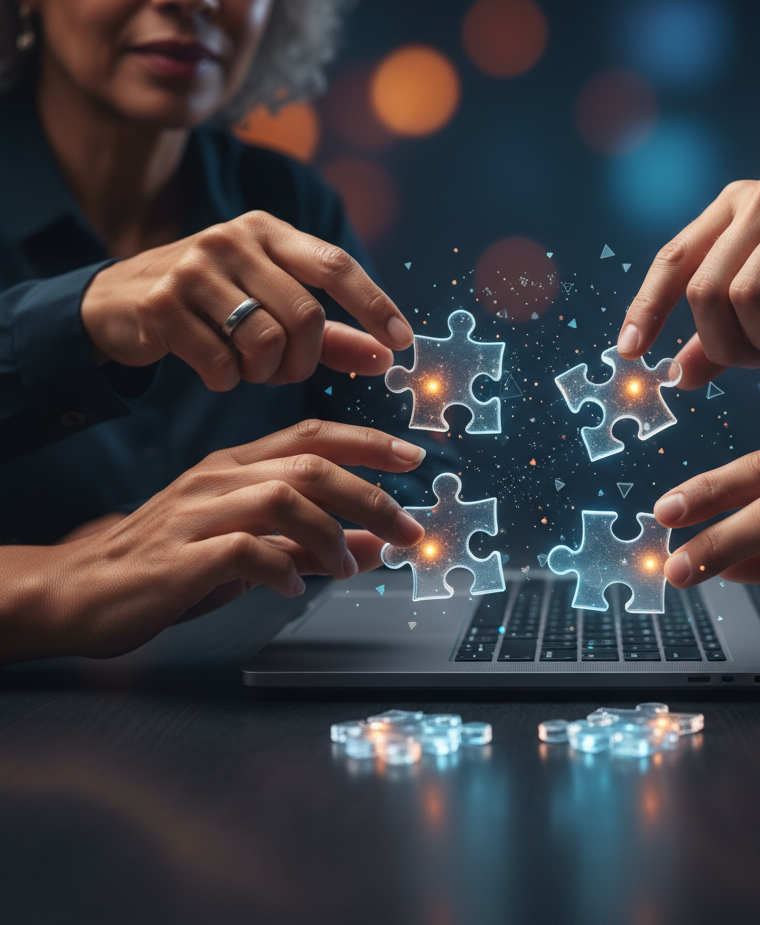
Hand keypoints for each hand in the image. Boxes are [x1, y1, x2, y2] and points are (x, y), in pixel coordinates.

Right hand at [0, 420, 426, 662]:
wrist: (80, 591)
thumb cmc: (169, 564)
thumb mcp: (249, 548)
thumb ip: (309, 543)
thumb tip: (373, 543)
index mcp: (235, 466)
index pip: (312, 435)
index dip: (367, 442)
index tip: (412, 455)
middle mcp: (219, 478)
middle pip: (310, 466)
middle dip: (370, 496)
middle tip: (407, 529)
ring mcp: (197, 513)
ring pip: (284, 498)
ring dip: (331, 534)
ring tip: (348, 566)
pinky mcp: (181, 555)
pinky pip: (245, 550)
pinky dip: (282, 567)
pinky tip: (293, 586)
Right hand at [81, 211, 413, 389]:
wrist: (115, 300)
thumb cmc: (211, 302)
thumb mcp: (271, 304)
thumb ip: (331, 332)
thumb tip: (388, 357)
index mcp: (267, 231)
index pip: (335, 264)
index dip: (374, 305)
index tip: (402, 342)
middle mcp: (232, 239)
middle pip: (305, 315)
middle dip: (306, 360)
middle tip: (288, 373)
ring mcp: (193, 269)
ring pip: (265, 341)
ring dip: (267, 373)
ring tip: (251, 371)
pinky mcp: (161, 305)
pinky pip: (220, 362)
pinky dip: (228, 380)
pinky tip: (216, 372)